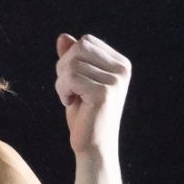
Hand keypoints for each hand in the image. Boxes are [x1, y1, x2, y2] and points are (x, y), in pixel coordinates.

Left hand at [54, 33, 130, 155]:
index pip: (86, 41)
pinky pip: (70, 78)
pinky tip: (71, 103)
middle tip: (70, 90)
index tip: (75, 82)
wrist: (93, 146)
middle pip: (78, 48)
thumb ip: (72, 59)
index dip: (71, 59)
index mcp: (120, 63)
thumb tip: (62, 37)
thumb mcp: (76, 81)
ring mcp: (115, 81)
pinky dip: (62, 91)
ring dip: (62, 83)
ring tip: (72, 98)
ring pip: (71, 64)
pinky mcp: (104, 93)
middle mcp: (122, 69)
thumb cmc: (84, 114)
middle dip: (64, 68)